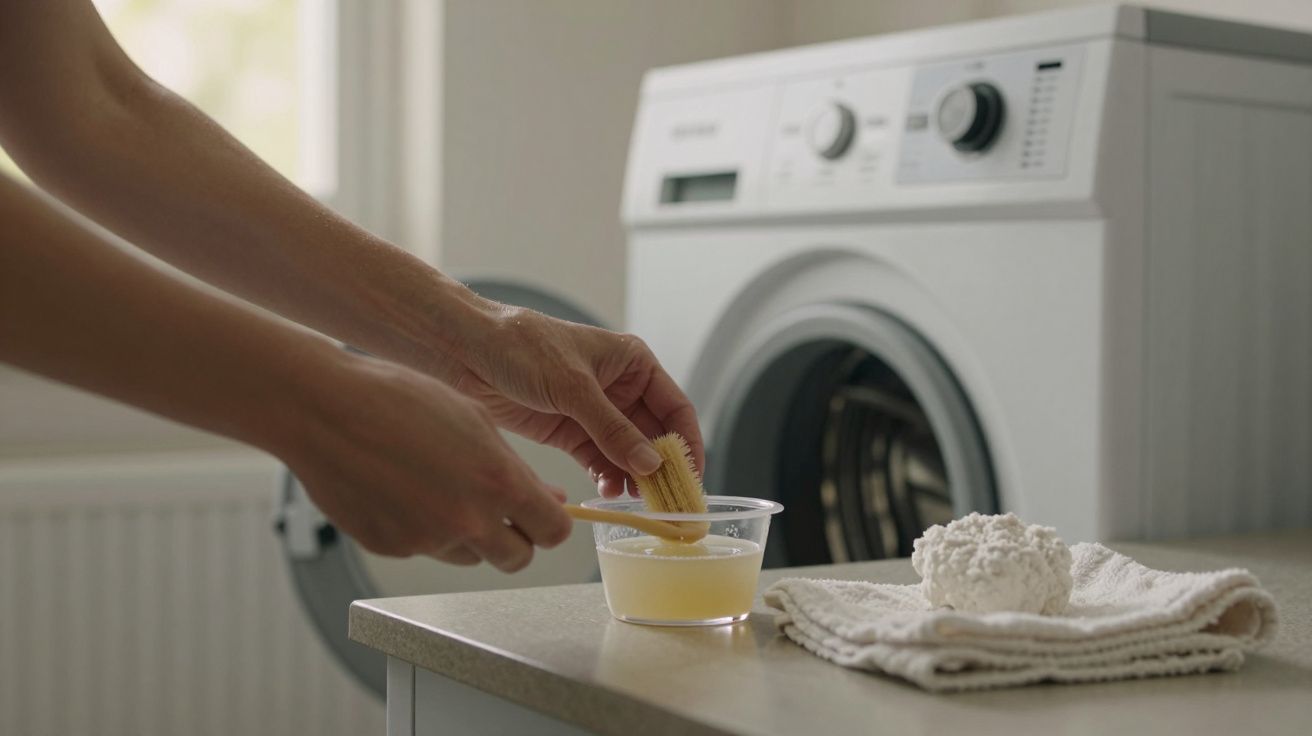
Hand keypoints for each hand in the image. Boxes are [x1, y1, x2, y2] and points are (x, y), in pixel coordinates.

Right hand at [277, 351, 571, 569]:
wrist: (324, 409)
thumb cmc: (400, 399)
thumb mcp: (474, 419)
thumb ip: (516, 467)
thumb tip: (550, 500)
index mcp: (498, 482)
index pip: (553, 532)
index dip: (552, 522)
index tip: (544, 513)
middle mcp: (467, 520)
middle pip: (518, 558)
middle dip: (517, 537)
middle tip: (502, 510)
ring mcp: (427, 540)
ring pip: (471, 555)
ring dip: (471, 534)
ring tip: (444, 487)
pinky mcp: (392, 548)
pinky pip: (426, 549)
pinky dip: (426, 529)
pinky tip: (406, 490)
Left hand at [445, 304, 703, 497]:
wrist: (465, 352)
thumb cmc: (521, 348)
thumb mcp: (573, 388)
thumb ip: (613, 429)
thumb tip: (653, 464)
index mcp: (633, 363)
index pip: (675, 409)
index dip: (688, 445)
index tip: (692, 478)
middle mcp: (620, 388)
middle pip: (655, 435)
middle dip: (661, 468)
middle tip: (667, 502)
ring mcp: (594, 412)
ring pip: (628, 453)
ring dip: (634, 477)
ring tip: (635, 502)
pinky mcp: (569, 431)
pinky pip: (600, 460)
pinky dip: (608, 477)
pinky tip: (609, 492)